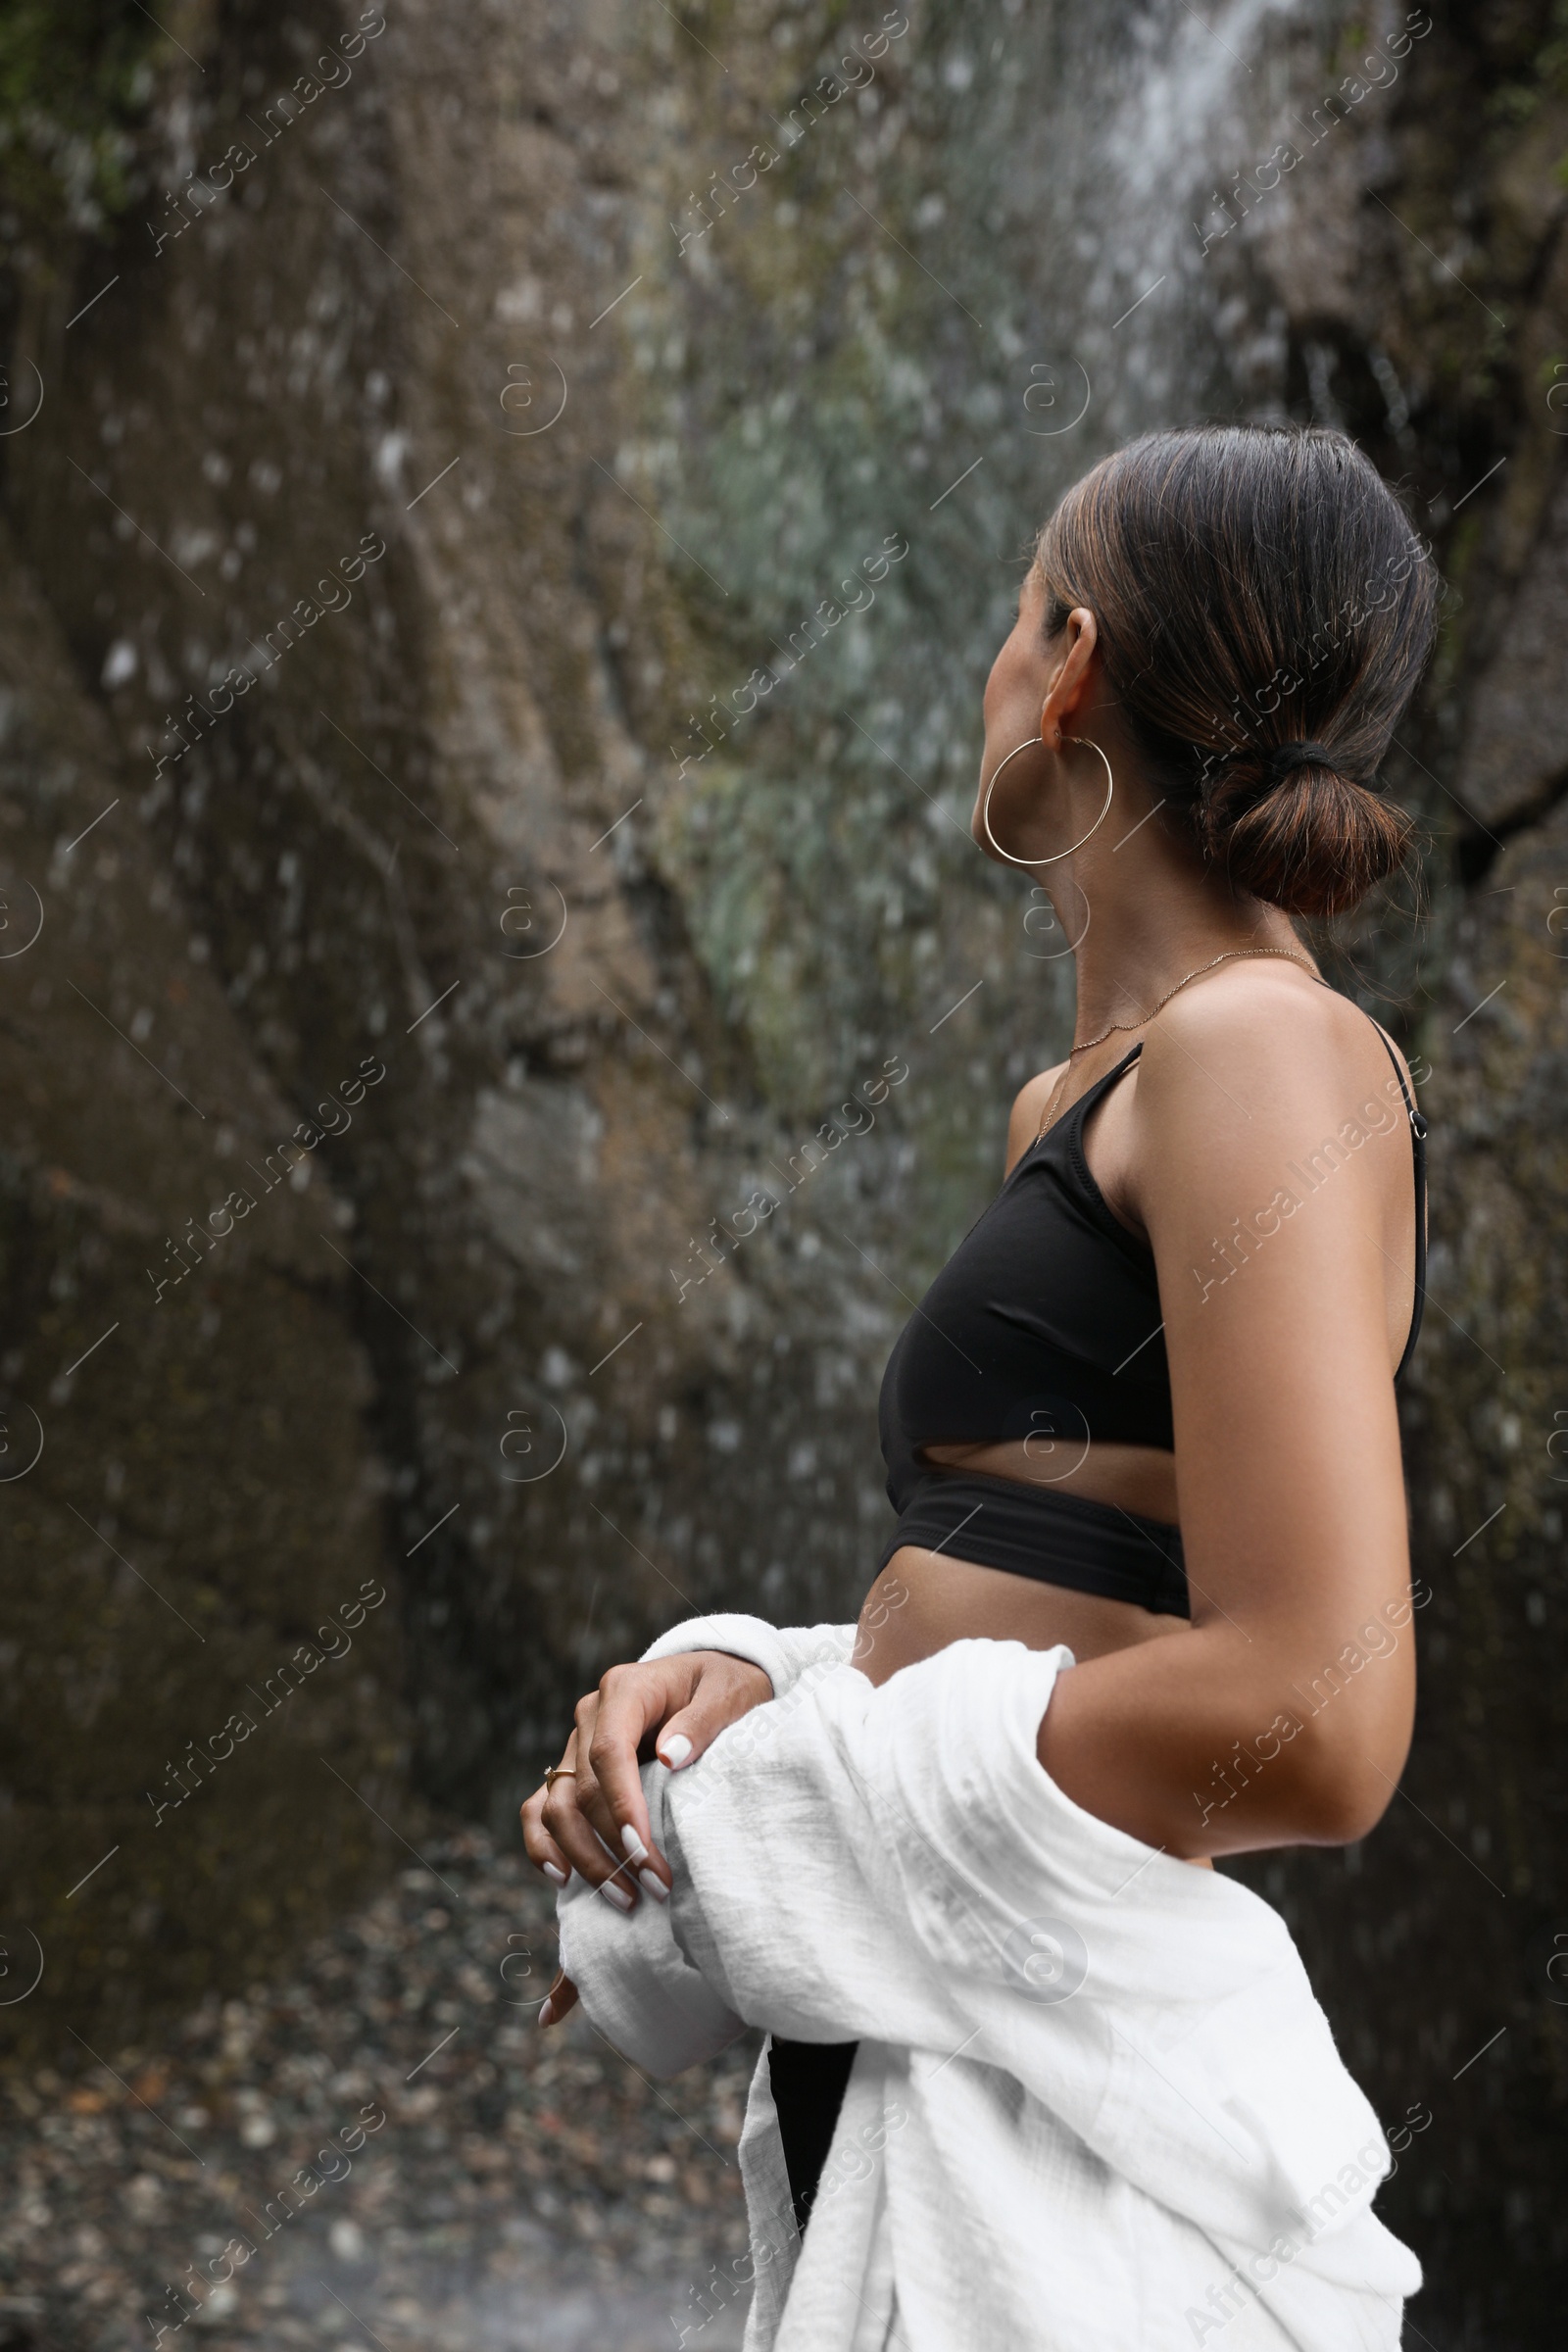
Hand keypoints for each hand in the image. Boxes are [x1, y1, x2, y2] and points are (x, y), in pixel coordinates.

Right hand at [520, 1648, 773, 2025]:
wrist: (707, 1680)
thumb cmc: (722, 1687)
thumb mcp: (728, 1693)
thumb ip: (702, 1720)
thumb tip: (672, 1756)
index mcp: (626, 1690)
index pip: (610, 1752)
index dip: (622, 1806)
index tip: (644, 1851)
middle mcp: (590, 1715)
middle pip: (584, 1788)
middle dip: (616, 1846)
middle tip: (656, 1888)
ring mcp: (575, 1744)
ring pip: (558, 1806)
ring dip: (585, 1858)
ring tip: (626, 1899)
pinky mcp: (571, 1770)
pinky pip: (540, 1808)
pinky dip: (543, 1844)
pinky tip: (563, 1879)